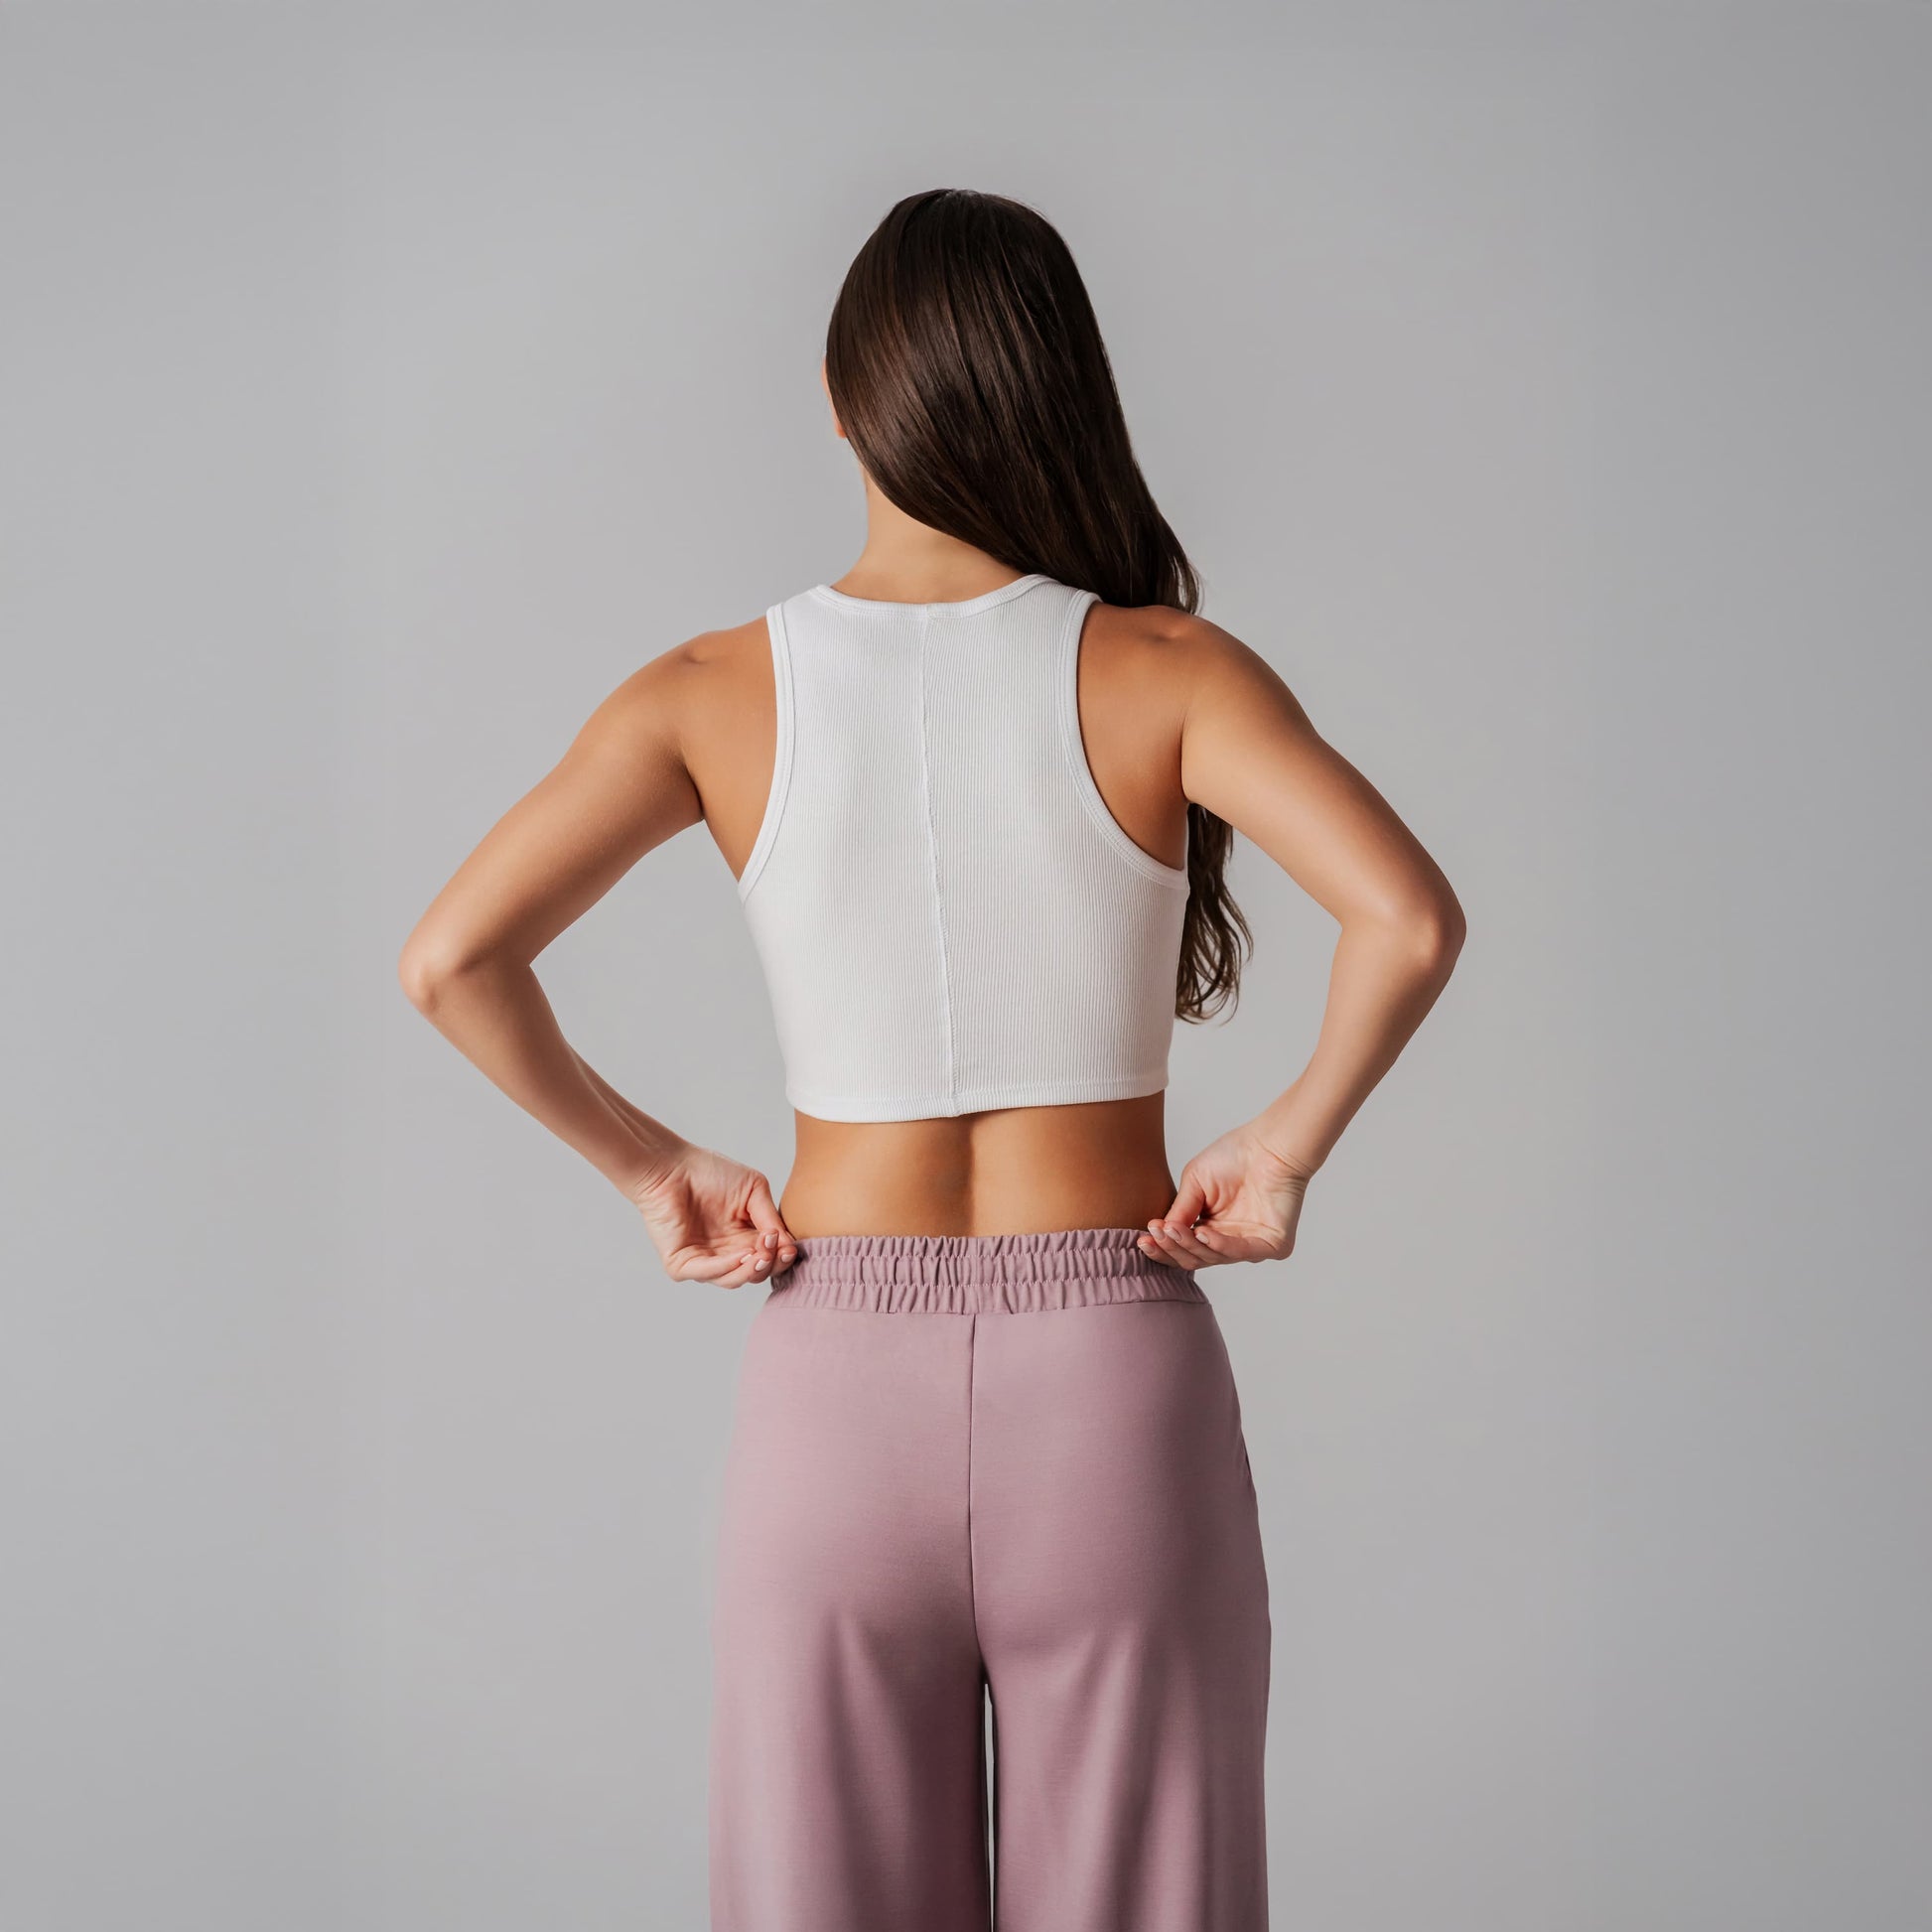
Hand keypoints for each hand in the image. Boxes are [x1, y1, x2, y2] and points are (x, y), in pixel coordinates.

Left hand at [627, 1143, 798, 1287]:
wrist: (671, 1166)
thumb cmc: (710, 1172)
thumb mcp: (754, 1190)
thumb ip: (771, 1217)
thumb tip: (787, 1244)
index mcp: (744, 1237)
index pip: (769, 1258)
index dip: (782, 1257)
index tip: (790, 1248)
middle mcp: (725, 1253)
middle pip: (754, 1274)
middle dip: (769, 1265)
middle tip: (774, 1248)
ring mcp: (703, 1261)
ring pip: (732, 1280)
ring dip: (750, 1269)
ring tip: (760, 1253)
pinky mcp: (680, 1264)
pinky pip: (706, 1273)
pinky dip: (726, 1267)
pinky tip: (740, 1254)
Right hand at [1138, 1121, 1313, 1269]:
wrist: (1270, 1144)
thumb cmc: (1235, 1156)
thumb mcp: (1195, 1182)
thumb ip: (1180, 1210)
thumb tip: (1161, 1232)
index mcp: (1210, 1228)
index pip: (1182, 1248)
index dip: (1161, 1247)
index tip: (1142, 1239)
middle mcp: (1230, 1240)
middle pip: (1194, 1259)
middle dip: (1171, 1248)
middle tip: (1156, 1233)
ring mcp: (1251, 1245)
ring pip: (1213, 1258)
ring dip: (1190, 1244)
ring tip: (1173, 1229)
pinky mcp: (1273, 1245)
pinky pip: (1240, 1252)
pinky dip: (1219, 1244)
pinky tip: (1202, 1232)